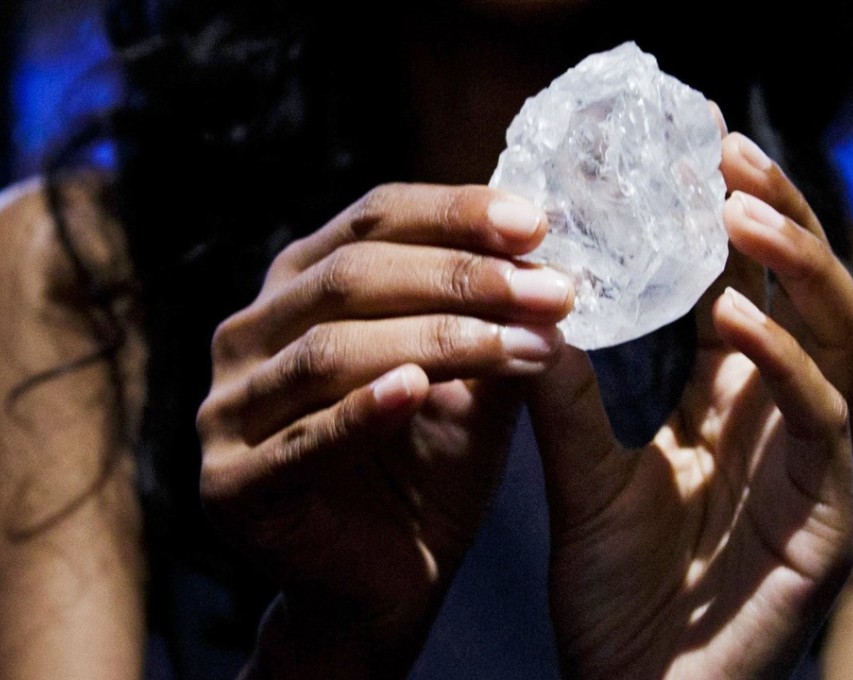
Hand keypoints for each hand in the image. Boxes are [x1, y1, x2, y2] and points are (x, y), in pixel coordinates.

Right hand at [196, 184, 573, 677]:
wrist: (388, 586)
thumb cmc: (430, 471)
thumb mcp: (475, 385)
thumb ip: (496, 324)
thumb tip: (551, 257)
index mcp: (300, 289)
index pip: (372, 219)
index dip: (454, 213)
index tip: (537, 225)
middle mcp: (250, 333)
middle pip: (352, 276)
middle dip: (462, 277)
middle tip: (551, 292)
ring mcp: (228, 408)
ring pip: (330, 349)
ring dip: (440, 340)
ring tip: (528, 346)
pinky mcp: (229, 485)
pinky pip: (299, 441)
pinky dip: (360, 412)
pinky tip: (417, 390)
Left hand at [526, 132, 852, 678]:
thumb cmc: (615, 590)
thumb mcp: (581, 473)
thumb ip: (568, 393)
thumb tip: (534, 298)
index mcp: (727, 403)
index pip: (746, 291)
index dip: (729, 220)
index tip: (693, 150)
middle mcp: (779, 420)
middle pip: (809, 295)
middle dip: (780, 218)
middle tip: (729, 153)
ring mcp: (812, 464)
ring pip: (845, 338)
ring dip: (800, 268)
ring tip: (742, 212)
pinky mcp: (827, 515)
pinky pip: (825, 419)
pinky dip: (784, 361)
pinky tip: (734, 321)